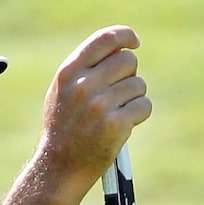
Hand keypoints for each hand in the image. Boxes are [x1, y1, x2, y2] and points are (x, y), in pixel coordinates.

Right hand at [36, 26, 150, 190]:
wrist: (59, 167)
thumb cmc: (63, 127)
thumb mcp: (62, 91)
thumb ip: (84, 67)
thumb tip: (118, 46)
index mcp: (69, 72)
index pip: (105, 39)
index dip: (125, 36)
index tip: (134, 42)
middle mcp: (84, 85)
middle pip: (127, 61)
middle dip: (129, 74)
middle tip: (120, 92)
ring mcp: (100, 105)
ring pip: (138, 85)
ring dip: (134, 97)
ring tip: (118, 112)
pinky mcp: (116, 125)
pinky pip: (144, 106)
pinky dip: (139, 114)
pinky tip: (125, 124)